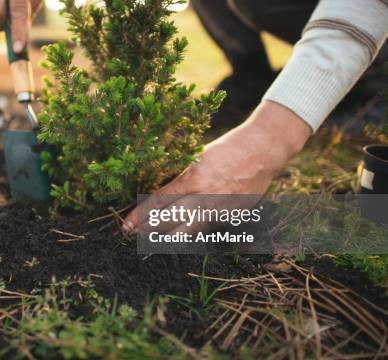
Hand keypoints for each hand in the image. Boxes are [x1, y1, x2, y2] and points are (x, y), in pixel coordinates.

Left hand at [123, 101, 311, 232]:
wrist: (263, 150)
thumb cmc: (227, 149)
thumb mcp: (197, 158)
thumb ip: (182, 180)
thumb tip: (160, 197)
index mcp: (194, 178)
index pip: (159, 201)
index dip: (140, 215)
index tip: (126, 223)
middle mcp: (206, 197)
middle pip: (170, 221)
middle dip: (149, 230)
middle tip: (133, 234)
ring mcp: (221, 210)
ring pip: (188, 232)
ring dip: (167, 237)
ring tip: (152, 240)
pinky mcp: (233, 217)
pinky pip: (207, 229)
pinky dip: (191, 232)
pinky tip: (180, 235)